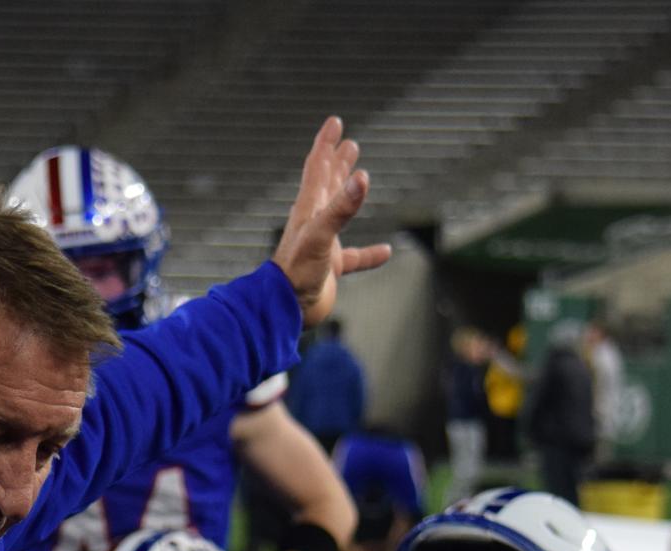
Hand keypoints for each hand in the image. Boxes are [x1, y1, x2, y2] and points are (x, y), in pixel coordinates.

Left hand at [271, 117, 391, 325]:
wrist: (285, 309)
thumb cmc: (297, 272)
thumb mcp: (321, 235)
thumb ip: (342, 207)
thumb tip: (363, 177)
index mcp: (309, 209)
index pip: (317, 168)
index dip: (326, 144)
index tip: (335, 121)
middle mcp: (315, 223)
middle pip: (327, 184)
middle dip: (337, 162)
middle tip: (348, 143)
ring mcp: (323, 244)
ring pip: (339, 213)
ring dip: (348, 194)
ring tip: (359, 177)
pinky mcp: (331, 267)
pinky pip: (355, 257)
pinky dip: (369, 253)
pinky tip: (384, 252)